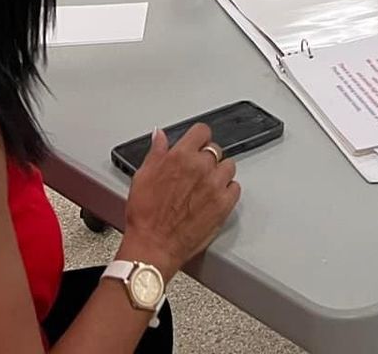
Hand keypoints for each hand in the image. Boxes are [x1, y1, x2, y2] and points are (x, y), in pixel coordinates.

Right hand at [121, 124, 240, 272]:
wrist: (153, 246)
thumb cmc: (145, 216)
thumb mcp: (142, 176)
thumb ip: (156, 151)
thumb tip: (160, 135)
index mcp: (181, 156)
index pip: (202, 131)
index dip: (198, 138)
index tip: (197, 144)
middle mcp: (201, 167)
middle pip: (215, 149)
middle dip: (206, 158)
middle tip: (196, 171)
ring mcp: (215, 186)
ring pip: (228, 167)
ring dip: (219, 173)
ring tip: (206, 185)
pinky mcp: (224, 205)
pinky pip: (235, 188)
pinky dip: (227, 191)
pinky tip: (214, 197)